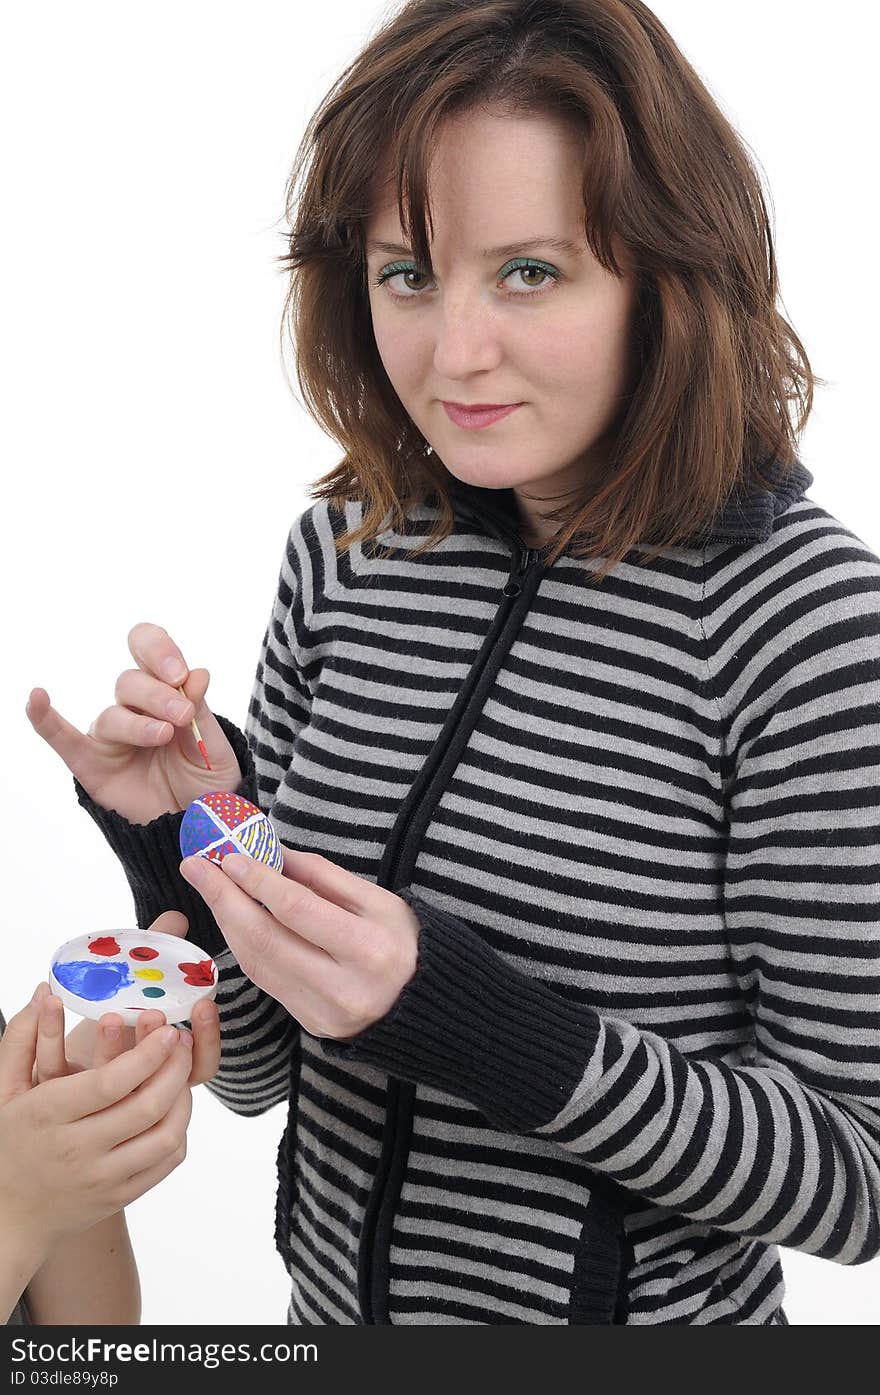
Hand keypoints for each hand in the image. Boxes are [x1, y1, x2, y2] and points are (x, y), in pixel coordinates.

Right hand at [0, 993, 194, 1257]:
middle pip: (145, 1107)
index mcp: (49, 1115)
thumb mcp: (6, 1088)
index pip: (110, 1083)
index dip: (146, 1054)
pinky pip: (164, 1163)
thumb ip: (23, 1038)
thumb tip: (44, 990)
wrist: (9, 1214)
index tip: (167, 1030)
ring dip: (183, 1098)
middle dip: (175, 1068)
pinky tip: (175, 1107)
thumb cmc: (10, 1140)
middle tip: (183, 1041)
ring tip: (182, 1071)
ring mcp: (101, 1178)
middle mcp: (77, 1149)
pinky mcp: (119, 1196)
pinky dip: (179, 1131)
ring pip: (163, 1136)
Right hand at [25, 622, 241, 822]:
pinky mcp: (91, 764)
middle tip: (182, 716)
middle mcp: (133, 709)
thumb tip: (197, 674)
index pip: (149, 649)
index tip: (181, 675)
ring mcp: (111, 736)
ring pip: (112, 715)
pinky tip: (36, 698)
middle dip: (159, 695)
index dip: (160, 651)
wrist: (197, 829)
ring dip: (139, 724)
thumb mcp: (215, 749)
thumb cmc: (205, 785)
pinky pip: (61, 738)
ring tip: (164, 736)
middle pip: (130, 682)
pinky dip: (45, 718)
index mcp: (165, 693)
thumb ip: (202, 715)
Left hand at [60, 912, 220, 1086]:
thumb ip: (159, 956)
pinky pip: (53, 1066)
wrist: (59, 1058)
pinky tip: (50, 999)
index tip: (203, 1005)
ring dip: (109, 1046)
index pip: (200, 1064)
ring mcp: (99, 1094)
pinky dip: (50, 1031)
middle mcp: (138, 1086)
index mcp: (168, 1067)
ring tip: (108, 1015)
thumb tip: (178, 918)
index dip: (206, 1037)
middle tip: (152, 1014)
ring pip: (107, 1080)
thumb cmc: (114, 1019)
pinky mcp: (59, 1090)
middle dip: (155, 1044)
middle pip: (157, 1079)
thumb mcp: (140, 989)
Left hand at [179, 848, 419, 1039]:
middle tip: (197, 865)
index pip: (297, 910)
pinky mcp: (309, 1024)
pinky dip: (243, 944)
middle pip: (266, 938)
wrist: (423, 1007)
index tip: (229, 855)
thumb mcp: (380, 901)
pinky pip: (265, 979)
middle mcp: (342, 988)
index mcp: (368, 950)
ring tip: (208, 885)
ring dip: (226, 920)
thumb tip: (275, 852)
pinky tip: (232, 918)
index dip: (258, 881)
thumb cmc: (405, 943)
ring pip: (257, 962)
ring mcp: (322, 1012)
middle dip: (224, 898)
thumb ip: (326, 878)